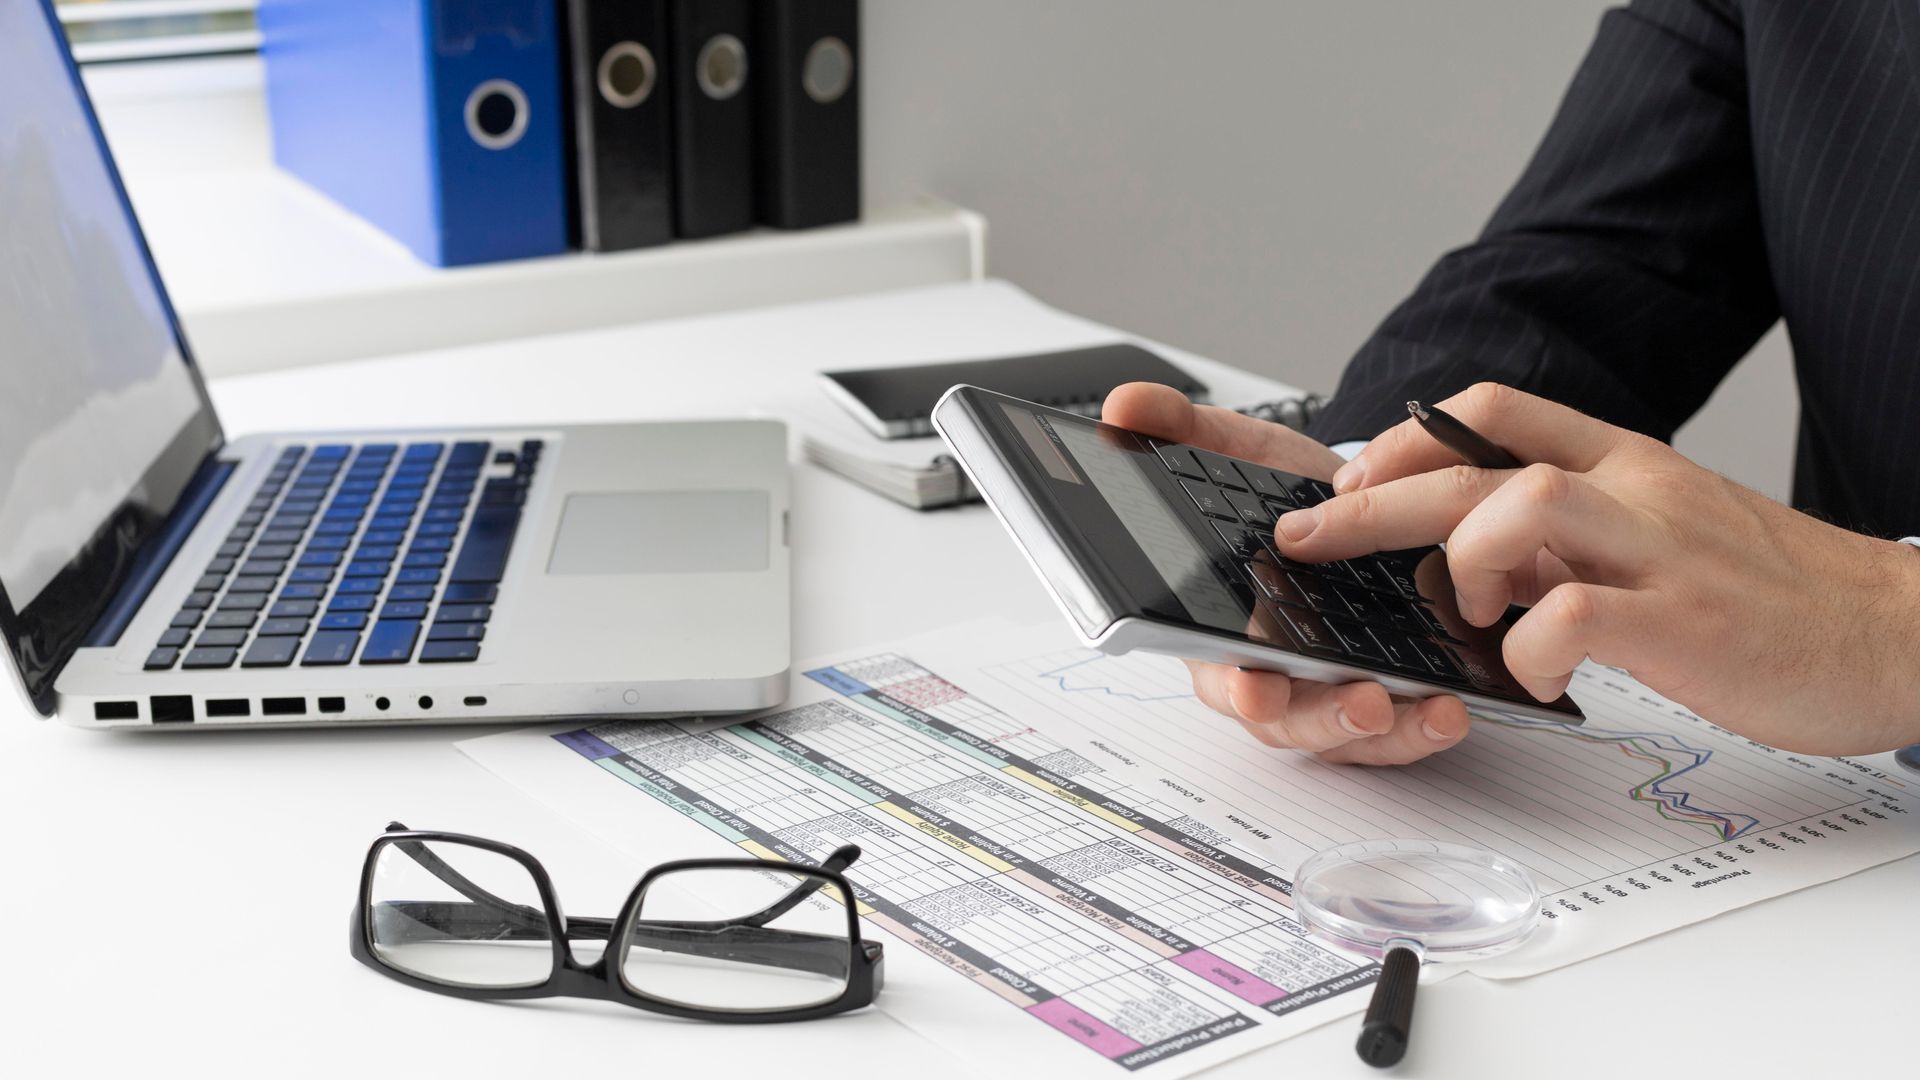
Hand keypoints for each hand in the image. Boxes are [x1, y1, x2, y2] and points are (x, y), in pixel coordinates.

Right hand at [1102, 382, 1474, 763]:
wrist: (1352, 505)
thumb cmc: (1282, 497)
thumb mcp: (1231, 450)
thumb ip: (1179, 429)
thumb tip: (1124, 407)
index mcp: (1215, 627)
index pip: (1214, 670)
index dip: (1232, 686)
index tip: (1251, 688)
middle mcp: (1266, 672)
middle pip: (1282, 720)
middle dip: (1322, 718)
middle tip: (1364, 703)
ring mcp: (1322, 693)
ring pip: (1343, 737)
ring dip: (1386, 735)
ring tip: (1432, 712)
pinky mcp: (1378, 698)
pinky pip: (1396, 735)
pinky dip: (1424, 728)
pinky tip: (1452, 709)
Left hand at [1278, 382, 1919, 755]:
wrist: (1895, 631)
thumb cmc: (1767, 592)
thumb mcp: (1656, 536)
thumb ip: (1566, 534)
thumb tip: (1466, 548)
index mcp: (1623, 462)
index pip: (1495, 409)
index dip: (1405, 436)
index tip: (1350, 478)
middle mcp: (1634, 491)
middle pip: (1477, 461)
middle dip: (1372, 498)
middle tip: (1309, 534)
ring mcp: (1660, 552)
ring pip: (1522, 504)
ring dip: (1459, 557)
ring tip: (1457, 607)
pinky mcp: (1686, 625)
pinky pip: (1574, 616)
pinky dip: (1525, 647)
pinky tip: (1528, 671)